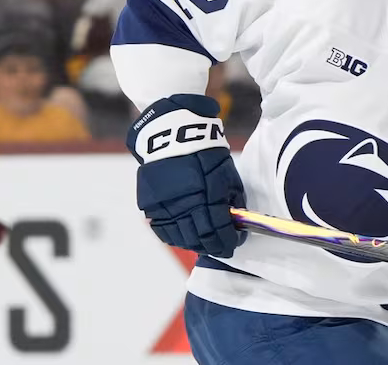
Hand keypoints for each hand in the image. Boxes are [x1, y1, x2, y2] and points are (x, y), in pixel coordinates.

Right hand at [128, 94, 245, 257]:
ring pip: (181, 238)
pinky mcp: (151, 206)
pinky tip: (184, 239)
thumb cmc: (206, 155)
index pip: (220, 230)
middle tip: (220, 249)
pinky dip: (175, 238)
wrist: (174, 138)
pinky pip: (162, 231)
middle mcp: (186, 206)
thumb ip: (231, 200)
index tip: (233, 244)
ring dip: (195, 245)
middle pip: (200, 238)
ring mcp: (166, 208)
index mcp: (209, 197)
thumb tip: (236, 222)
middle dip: (213, 247)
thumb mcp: (226, 175)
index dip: (228, 241)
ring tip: (204, 245)